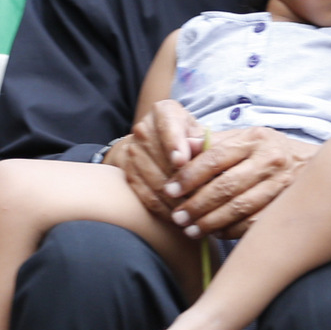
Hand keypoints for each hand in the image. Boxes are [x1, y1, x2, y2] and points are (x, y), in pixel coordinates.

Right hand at [114, 99, 205, 217]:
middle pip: (160, 158)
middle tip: (201, 201)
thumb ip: (203, 143)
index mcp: (164, 112)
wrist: (158, 144)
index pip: (168, 126)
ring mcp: (131, 150)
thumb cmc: (189, 139)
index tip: (181, 161)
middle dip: (181, 181)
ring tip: (194, 214)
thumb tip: (203, 152)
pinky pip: (144, 194)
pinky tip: (178, 218)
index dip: (174, 144)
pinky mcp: (126, 172)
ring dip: (174, 200)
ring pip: (153, 180)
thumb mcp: (199, 134)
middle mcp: (143, 129)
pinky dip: (162, 209)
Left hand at [163, 127, 318, 238]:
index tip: (170, 190)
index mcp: (254, 139)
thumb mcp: (241, 138)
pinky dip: (233, 230)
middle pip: (226, 186)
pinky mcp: (287, 206)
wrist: (313, 164)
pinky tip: (216, 234)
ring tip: (191, 230)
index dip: (189, 176)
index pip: (215, 158)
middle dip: (197, 204)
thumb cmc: (265, 151)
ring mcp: (282, 184)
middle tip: (177, 217)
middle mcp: (270, 160)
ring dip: (212, 222)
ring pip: (240, 208)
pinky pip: (256, 223)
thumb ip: (210, 143)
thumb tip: (180, 147)